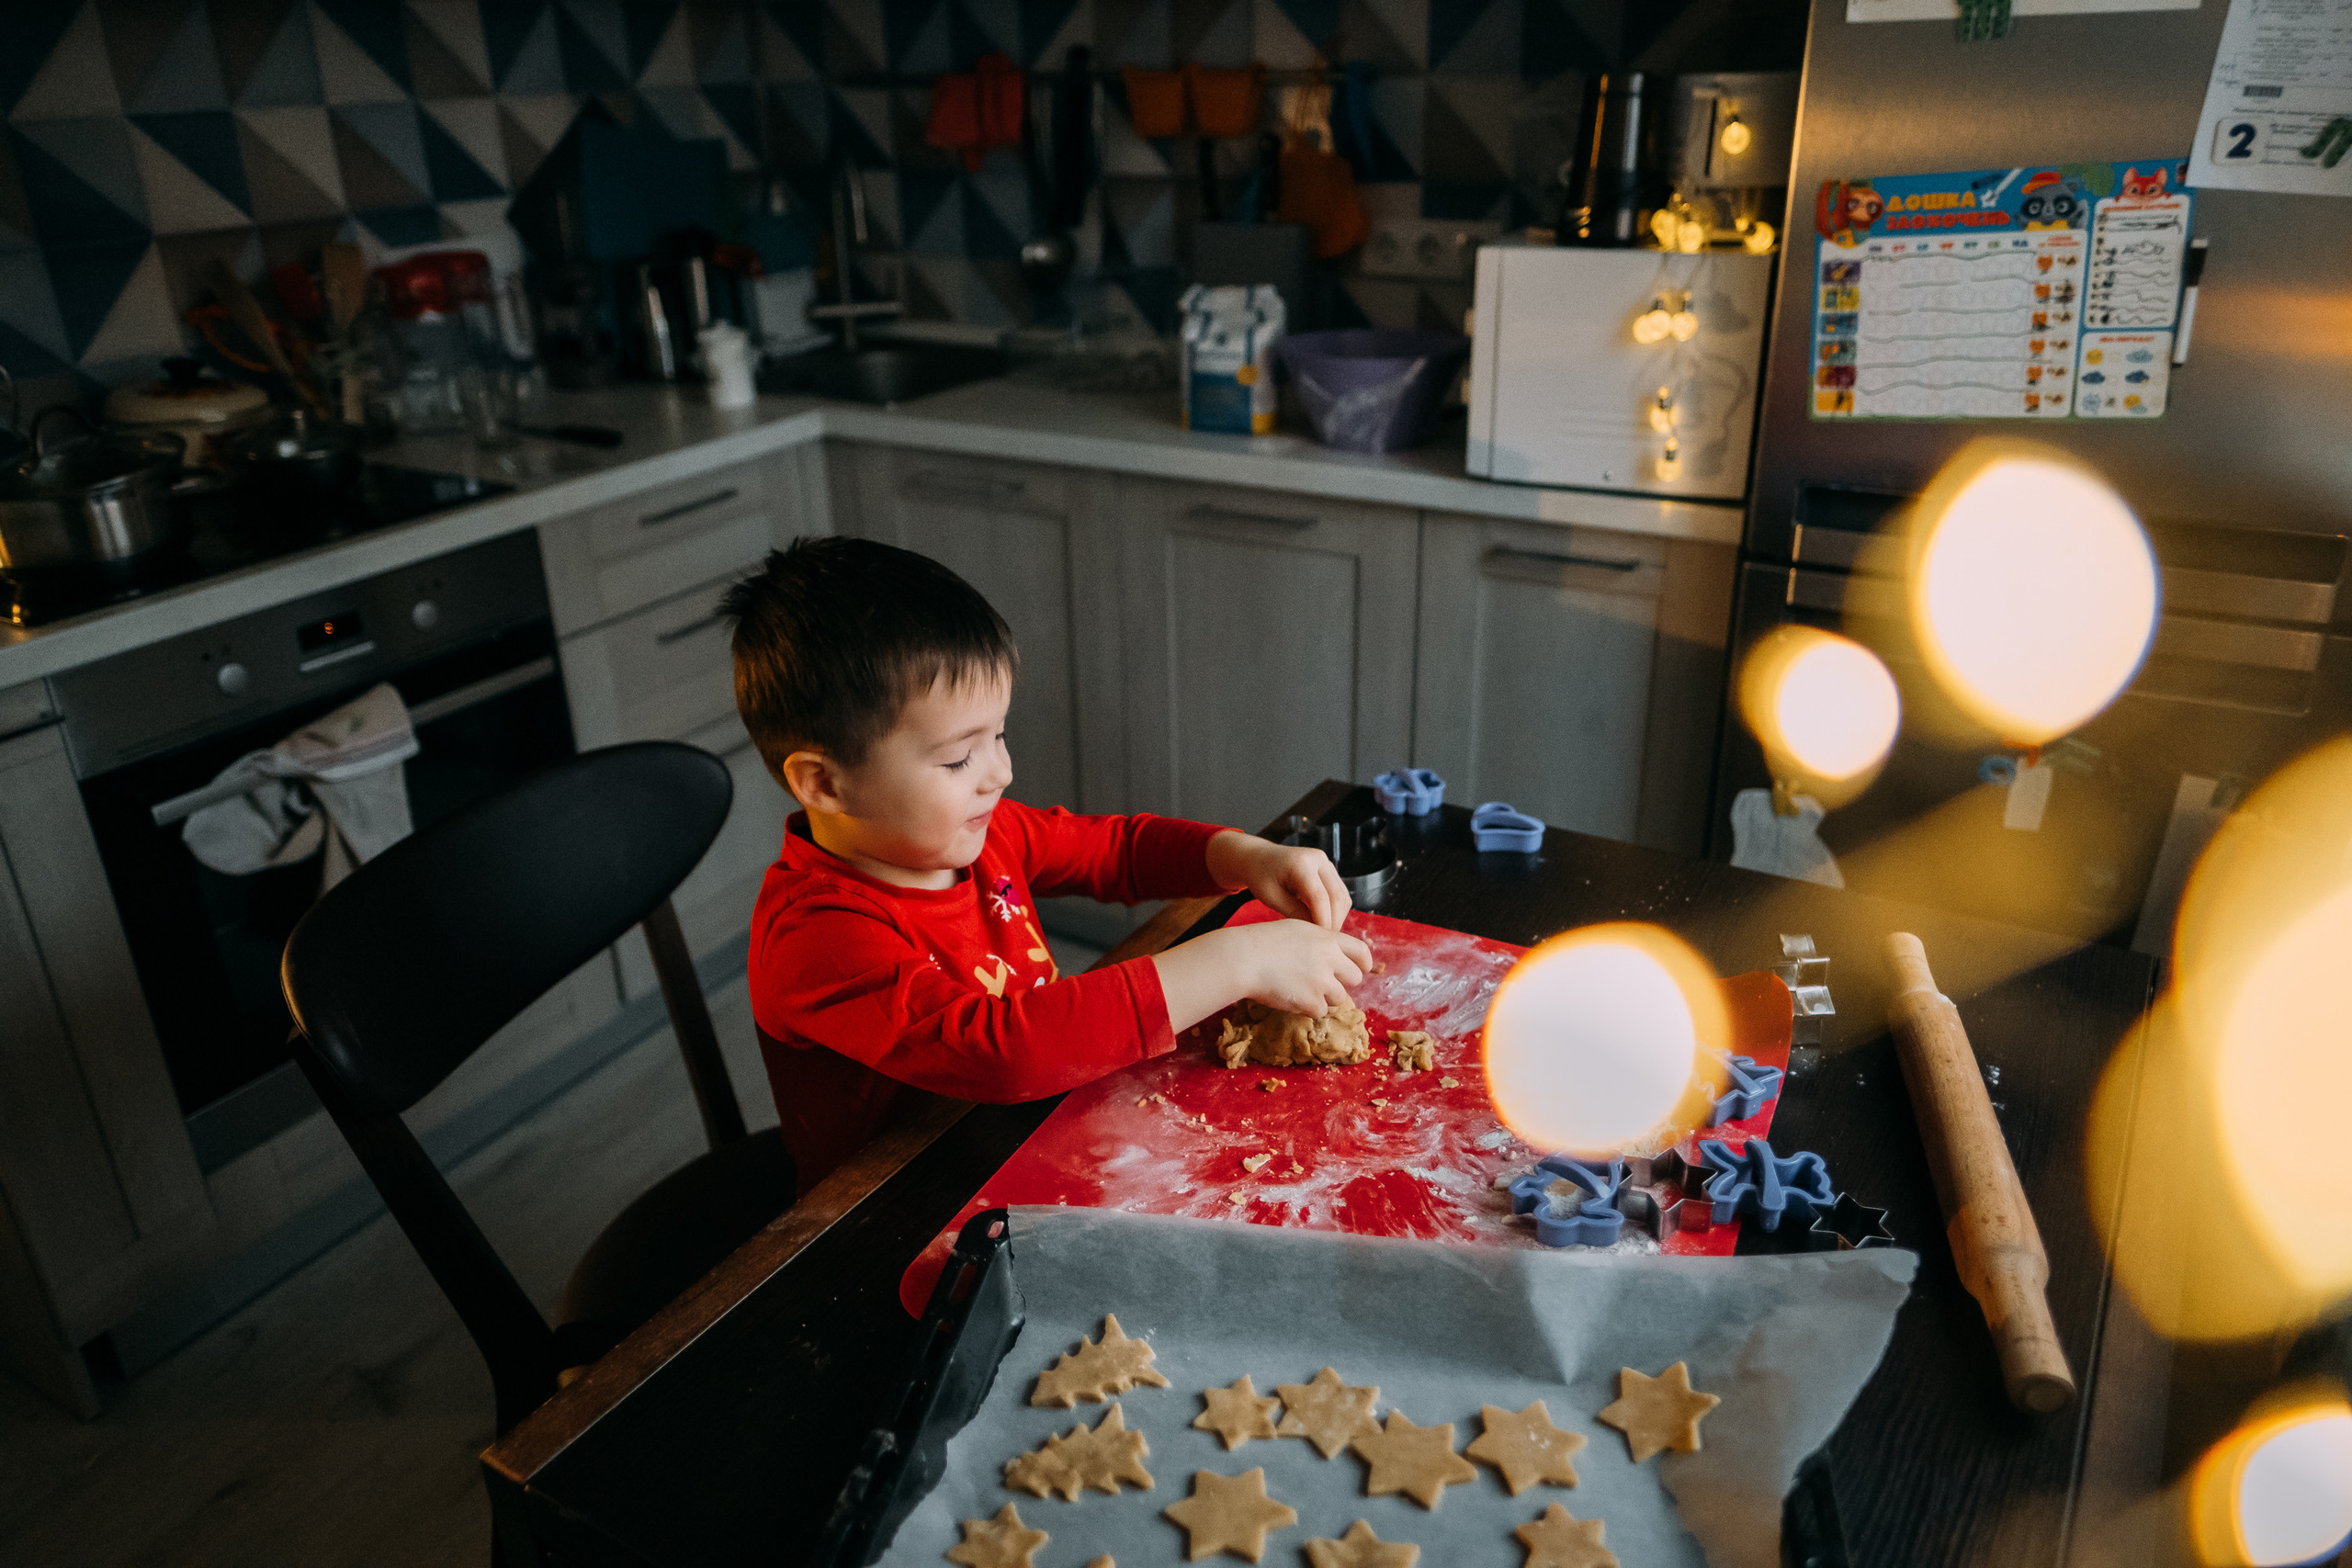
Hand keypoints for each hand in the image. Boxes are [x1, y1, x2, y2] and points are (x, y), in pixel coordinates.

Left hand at [1205, 830, 1350, 929]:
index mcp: (1300, 863)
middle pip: (1337, 897)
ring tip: (1321, 934)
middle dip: (1333, 922)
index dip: (1322, 921)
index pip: (1319, 897)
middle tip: (1323, 943)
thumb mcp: (1271, 897)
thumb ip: (1293, 912)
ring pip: (1342, 896)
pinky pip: (1339, 894)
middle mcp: (1318, 859)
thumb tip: (1314, 932)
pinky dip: (1335, 910)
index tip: (1318, 942)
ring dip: (1336, 918)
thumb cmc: (1260, 877)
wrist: (1259, 858)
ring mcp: (1326, 863)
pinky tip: (1322, 922)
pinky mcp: (1329, 870)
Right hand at [1232, 918, 1372, 1016]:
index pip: (1361, 951)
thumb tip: (1335, 956)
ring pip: (1339, 997)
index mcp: (1328, 938)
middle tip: (1323, 982)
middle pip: (1355, 978)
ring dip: (1324, 997)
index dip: (1363, 962)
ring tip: (1301, 988)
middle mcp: (1330, 959)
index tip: (1362, 968)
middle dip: (1341, 982)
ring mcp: (1322, 982)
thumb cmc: (1263, 942)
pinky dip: (1308, 1008)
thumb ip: (1320, 941)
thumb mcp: (1298, 930)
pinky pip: (1321, 1011)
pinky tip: (1292, 996)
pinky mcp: (1312, 1002)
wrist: (1245, 959)